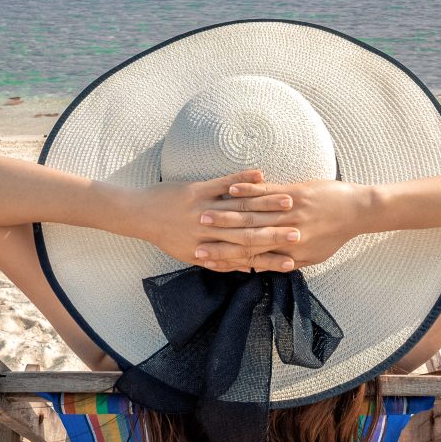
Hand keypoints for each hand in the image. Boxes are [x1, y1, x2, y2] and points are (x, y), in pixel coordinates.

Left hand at [128, 171, 296, 272]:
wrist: (139, 215)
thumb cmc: (167, 236)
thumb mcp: (192, 255)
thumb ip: (218, 262)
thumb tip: (244, 267)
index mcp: (208, 251)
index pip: (245, 257)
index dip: (270, 259)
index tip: (293, 259)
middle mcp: (208, 233)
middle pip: (248, 234)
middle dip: (276, 233)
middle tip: (300, 232)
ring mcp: (203, 211)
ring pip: (240, 208)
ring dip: (266, 203)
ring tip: (290, 200)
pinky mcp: (196, 192)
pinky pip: (222, 184)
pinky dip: (242, 180)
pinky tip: (261, 174)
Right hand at [196, 173, 374, 270]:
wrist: (357, 211)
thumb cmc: (334, 235)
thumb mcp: (312, 256)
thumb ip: (288, 261)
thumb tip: (262, 267)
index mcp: (289, 251)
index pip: (249, 255)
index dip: (224, 256)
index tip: (201, 255)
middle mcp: (287, 232)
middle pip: (245, 235)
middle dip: (216, 234)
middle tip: (193, 235)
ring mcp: (290, 211)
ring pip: (252, 213)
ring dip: (226, 212)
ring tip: (202, 212)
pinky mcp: (295, 192)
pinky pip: (267, 191)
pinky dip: (248, 190)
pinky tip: (231, 189)